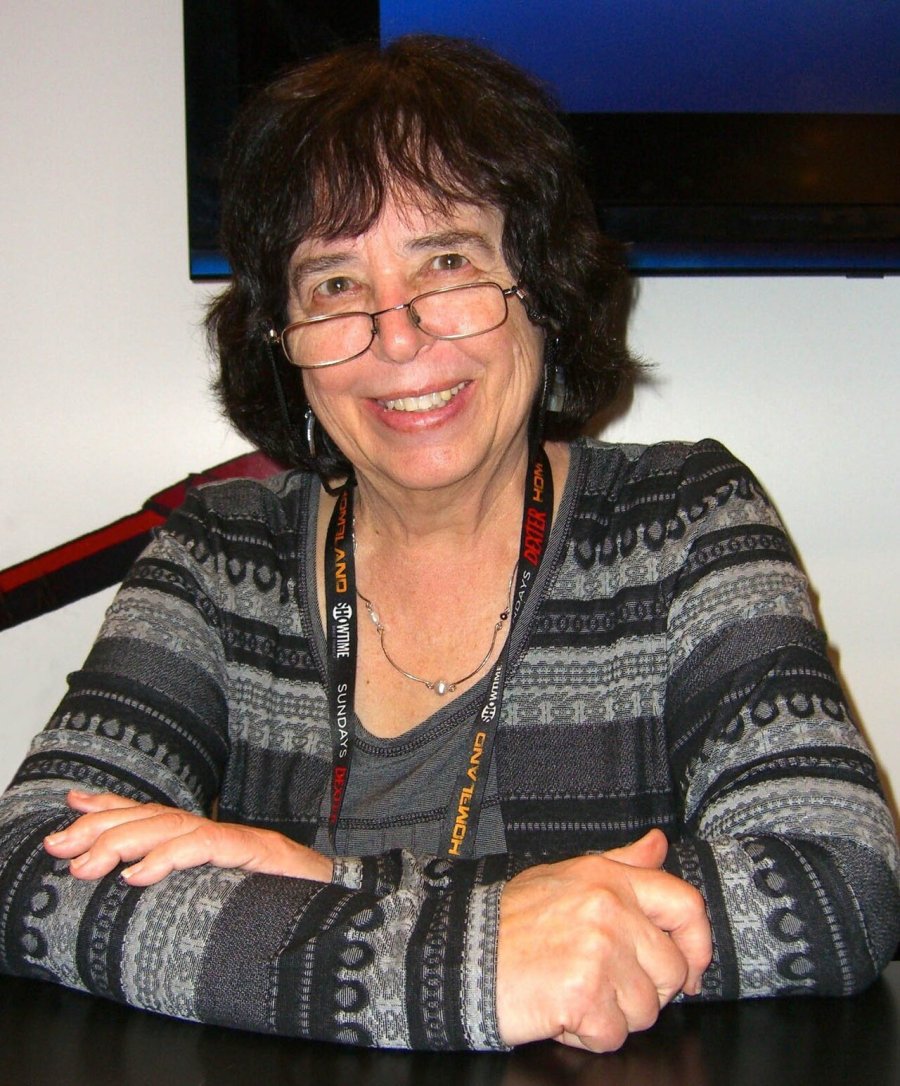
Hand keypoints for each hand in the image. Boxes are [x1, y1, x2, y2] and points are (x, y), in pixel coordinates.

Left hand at [43, 790, 333, 885]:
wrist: (351, 902)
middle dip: (103, 826)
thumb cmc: (294, 905)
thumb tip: (150, 884)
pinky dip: (171, 858)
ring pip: (175, 827)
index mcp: (215, 841)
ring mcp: (243, 841)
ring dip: (125, 843)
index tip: (73, 804)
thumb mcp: (234, 894)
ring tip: (88, 864)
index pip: (156, 814)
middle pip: (157, 815)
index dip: (114, 807)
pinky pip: (208, 848)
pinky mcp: (261, 853)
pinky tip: (140, 874)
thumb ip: (201, 879)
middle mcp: (225, 833)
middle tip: (62, 845)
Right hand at [496, 829, 711, 1051]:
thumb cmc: (509, 921)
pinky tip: (561, 1013)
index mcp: (608, 879)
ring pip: (646, 1010)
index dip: (698, 943)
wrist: (461, 955)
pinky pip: (613, 1036)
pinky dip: (588, 1036)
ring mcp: (599, 952)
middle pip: (672, 970)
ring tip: (574, 993)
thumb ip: (621, 863)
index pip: (686, 904)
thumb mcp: (565, 875)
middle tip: (604, 984)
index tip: (691, 969)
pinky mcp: (584, 995)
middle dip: (645, 989)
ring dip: (614, 1015)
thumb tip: (659, 844)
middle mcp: (609, 910)